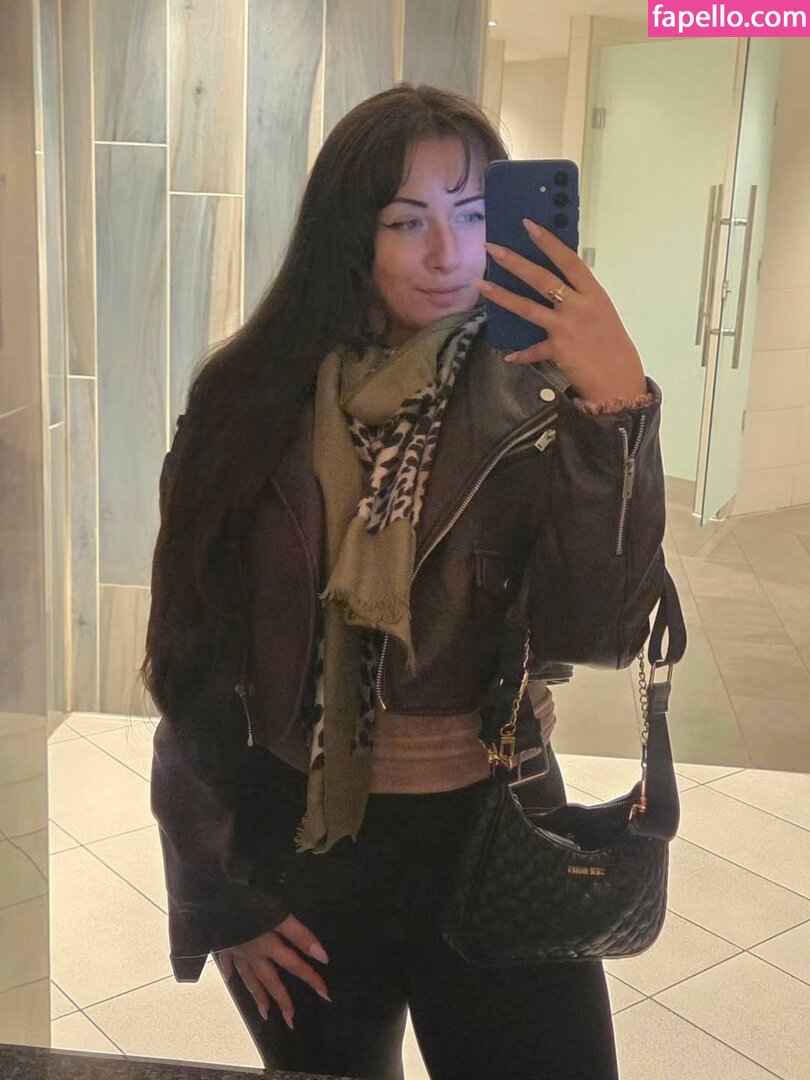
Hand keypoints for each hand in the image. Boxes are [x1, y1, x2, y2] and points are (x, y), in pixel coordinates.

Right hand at [217, 913, 329, 1029]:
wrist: (213, 902)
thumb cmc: (247, 905)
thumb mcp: (278, 916)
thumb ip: (300, 935)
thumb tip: (322, 956)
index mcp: (267, 946)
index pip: (294, 965)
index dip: (310, 977)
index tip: (324, 993)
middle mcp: (253, 954)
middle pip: (270, 980)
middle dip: (282, 1000)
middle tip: (290, 1020)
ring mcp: (236, 951)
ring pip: (249, 978)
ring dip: (258, 995)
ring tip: (264, 1013)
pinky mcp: (223, 944)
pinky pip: (227, 962)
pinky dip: (229, 971)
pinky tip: (230, 978)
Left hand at [476, 218, 646, 401]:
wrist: (618, 378)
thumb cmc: (611, 343)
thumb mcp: (601, 312)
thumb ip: (580, 297)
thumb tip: (554, 286)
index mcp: (593, 293)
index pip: (569, 261)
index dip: (549, 242)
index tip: (529, 225)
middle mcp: (579, 306)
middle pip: (542, 279)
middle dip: (515, 261)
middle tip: (492, 248)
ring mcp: (566, 327)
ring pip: (528, 308)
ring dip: (502, 296)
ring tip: (480, 285)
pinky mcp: (557, 349)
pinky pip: (532, 350)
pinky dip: (521, 354)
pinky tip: (510, 356)